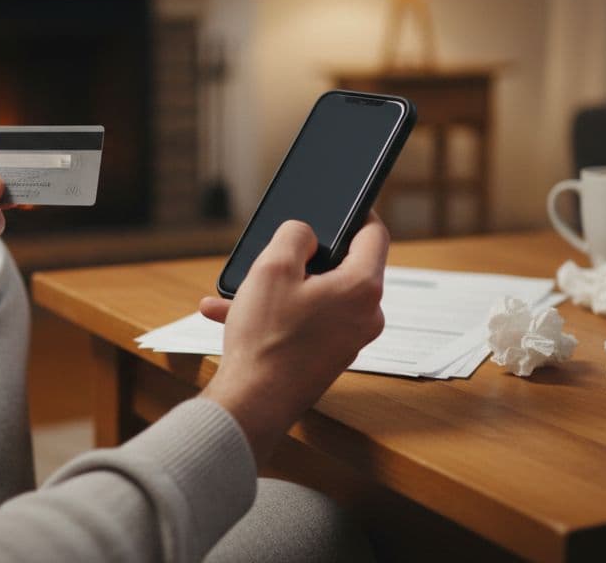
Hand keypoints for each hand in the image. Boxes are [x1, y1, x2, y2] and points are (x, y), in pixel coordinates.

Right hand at [198, 215, 388, 461]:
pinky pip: (306, 321)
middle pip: (342, 266)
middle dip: (304, 256)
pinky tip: (231, 313)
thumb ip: (295, 234)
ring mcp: (349, 339)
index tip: (341, 203)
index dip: (358, 212)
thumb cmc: (266, 339)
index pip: (375, 234)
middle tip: (274, 251)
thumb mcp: (272, 267)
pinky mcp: (329, 356)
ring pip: (316, 295)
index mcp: (363, 287)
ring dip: (279, 288)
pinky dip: (276, 313)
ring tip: (238, 289)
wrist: (253, 403)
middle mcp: (365, 315)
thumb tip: (305, 233)